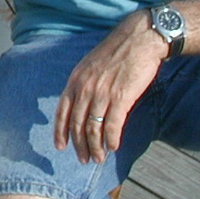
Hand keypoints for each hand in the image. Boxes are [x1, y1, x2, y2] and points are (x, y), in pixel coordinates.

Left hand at [55, 11, 167, 163]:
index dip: (60, 131)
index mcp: (75, 80)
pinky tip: (114, 147)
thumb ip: (84, 84)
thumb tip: (82, 104)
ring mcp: (102, 93)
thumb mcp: (91, 65)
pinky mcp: (121, 97)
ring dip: (96, 147)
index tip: (61, 147)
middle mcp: (85, 88)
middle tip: (84, 159)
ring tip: (99, 158)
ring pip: (93, 129)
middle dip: (79, 145)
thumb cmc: (118, 52)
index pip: (62, 111)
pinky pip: (112, 126)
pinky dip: (111, 140)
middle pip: (77, 124)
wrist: (139, 39)